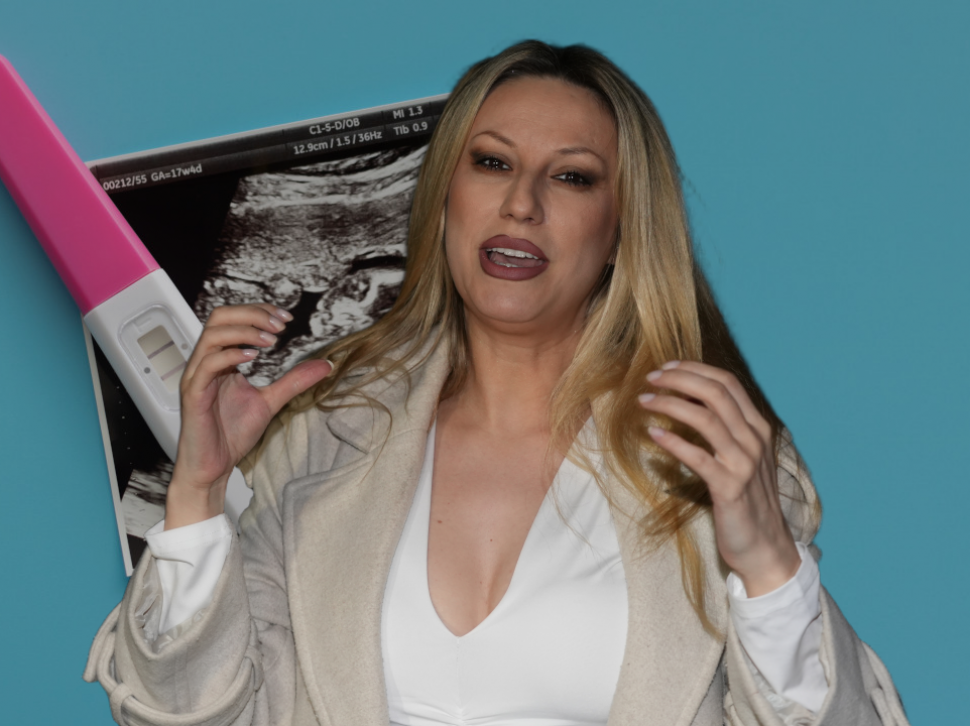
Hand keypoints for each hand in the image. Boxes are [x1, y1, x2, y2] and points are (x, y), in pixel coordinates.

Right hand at [165, 304, 332, 528]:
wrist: (212, 467)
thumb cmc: (231, 434)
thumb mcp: (270, 401)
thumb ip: (294, 381)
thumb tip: (325, 365)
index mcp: (220, 359)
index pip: (233, 318)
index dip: (259, 311)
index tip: (287, 317)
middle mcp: (205, 362)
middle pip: (219, 317)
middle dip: (252, 314)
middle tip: (280, 324)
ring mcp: (197, 377)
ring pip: (211, 335)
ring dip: (244, 331)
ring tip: (271, 340)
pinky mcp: (193, 395)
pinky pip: (207, 365)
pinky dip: (231, 355)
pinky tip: (253, 357)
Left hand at [637, 360, 799, 596]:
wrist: (765, 547)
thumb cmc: (747, 500)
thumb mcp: (741, 457)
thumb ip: (724, 429)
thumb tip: (690, 399)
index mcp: (757, 428)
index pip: (727, 383)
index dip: (695, 370)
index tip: (666, 367)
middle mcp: (754, 440)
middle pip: (716, 393)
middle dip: (680, 379)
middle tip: (650, 378)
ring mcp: (744, 464)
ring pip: (706, 419)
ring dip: (671, 404)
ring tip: (644, 401)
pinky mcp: (730, 488)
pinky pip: (698, 457)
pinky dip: (673, 442)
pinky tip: (653, 433)